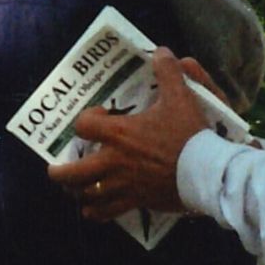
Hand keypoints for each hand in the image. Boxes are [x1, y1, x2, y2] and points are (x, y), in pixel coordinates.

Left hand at [48, 49, 210, 221]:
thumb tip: (161, 51)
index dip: (84, 121)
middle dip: (59, 172)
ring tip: (74, 188)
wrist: (207, 171)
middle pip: (71, 173)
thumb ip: (169, 72)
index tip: (99, 117)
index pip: (82, 126)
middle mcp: (114, 162)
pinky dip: (96, 212)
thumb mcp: (180, 97)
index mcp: (119, 134)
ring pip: (86, 195)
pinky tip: (93, 209)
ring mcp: (123, 185)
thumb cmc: (189, 134)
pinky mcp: (135, 202)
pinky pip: (107, 213)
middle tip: (57, 168)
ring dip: (76, 192)